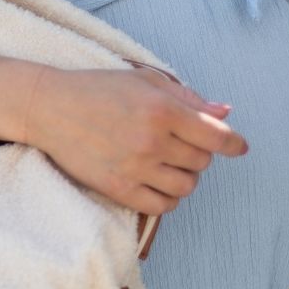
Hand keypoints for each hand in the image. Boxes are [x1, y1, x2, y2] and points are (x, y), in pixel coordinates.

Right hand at [22, 66, 248, 215]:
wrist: (49, 108)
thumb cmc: (98, 90)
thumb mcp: (145, 82)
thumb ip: (188, 98)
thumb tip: (225, 113)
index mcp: (162, 110)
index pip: (216, 136)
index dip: (233, 143)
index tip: (239, 147)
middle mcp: (152, 141)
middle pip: (201, 162)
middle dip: (198, 154)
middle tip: (180, 145)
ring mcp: (135, 168)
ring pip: (186, 187)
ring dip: (184, 177)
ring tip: (168, 165)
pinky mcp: (118, 189)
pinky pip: (161, 206)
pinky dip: (167, 198)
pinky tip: (157, 183)